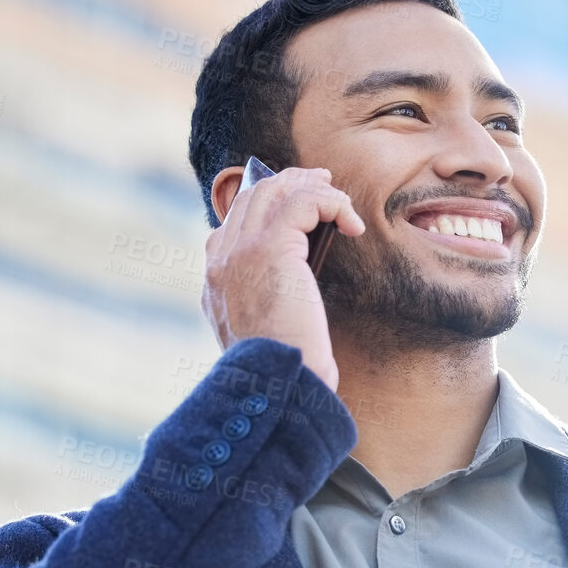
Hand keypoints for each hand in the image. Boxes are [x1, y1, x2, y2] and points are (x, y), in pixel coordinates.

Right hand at [201, 165, 364, 391]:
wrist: (276, 384)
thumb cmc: (281, 371)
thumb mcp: (264, 334)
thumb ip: (266, 303)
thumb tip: (291, 285)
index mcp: (215, 283)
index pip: (231, 225)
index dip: (264, 206)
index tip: (294, 205)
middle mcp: (221, 262)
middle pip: (251, 197)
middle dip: (288, 183)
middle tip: (320, 184)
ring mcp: (241, 252)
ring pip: (273, 191)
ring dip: (309, 186)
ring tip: (336, 194)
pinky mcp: (270, 248)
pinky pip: (303, 203)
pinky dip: (331, 204)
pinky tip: (352, 224)